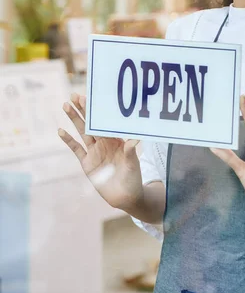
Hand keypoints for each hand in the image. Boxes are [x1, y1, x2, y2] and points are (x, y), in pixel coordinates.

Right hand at [59, 93, 143, 211]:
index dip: (96, 110)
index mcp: (116, 139)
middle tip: (73, 95)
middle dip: (83, 109)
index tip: (89, 97)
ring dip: (74, 119)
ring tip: (66, 106)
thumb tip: (135, 139)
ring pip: (82, 132)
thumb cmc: (133, 177)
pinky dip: (68, 141)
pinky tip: (61, 131)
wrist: (126, 196)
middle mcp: (104, 142)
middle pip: (91, 123)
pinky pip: (76, 150)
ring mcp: (94, 152)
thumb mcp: (133, 163)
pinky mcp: (87, 163)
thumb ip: (131, 151)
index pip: (104, 121)